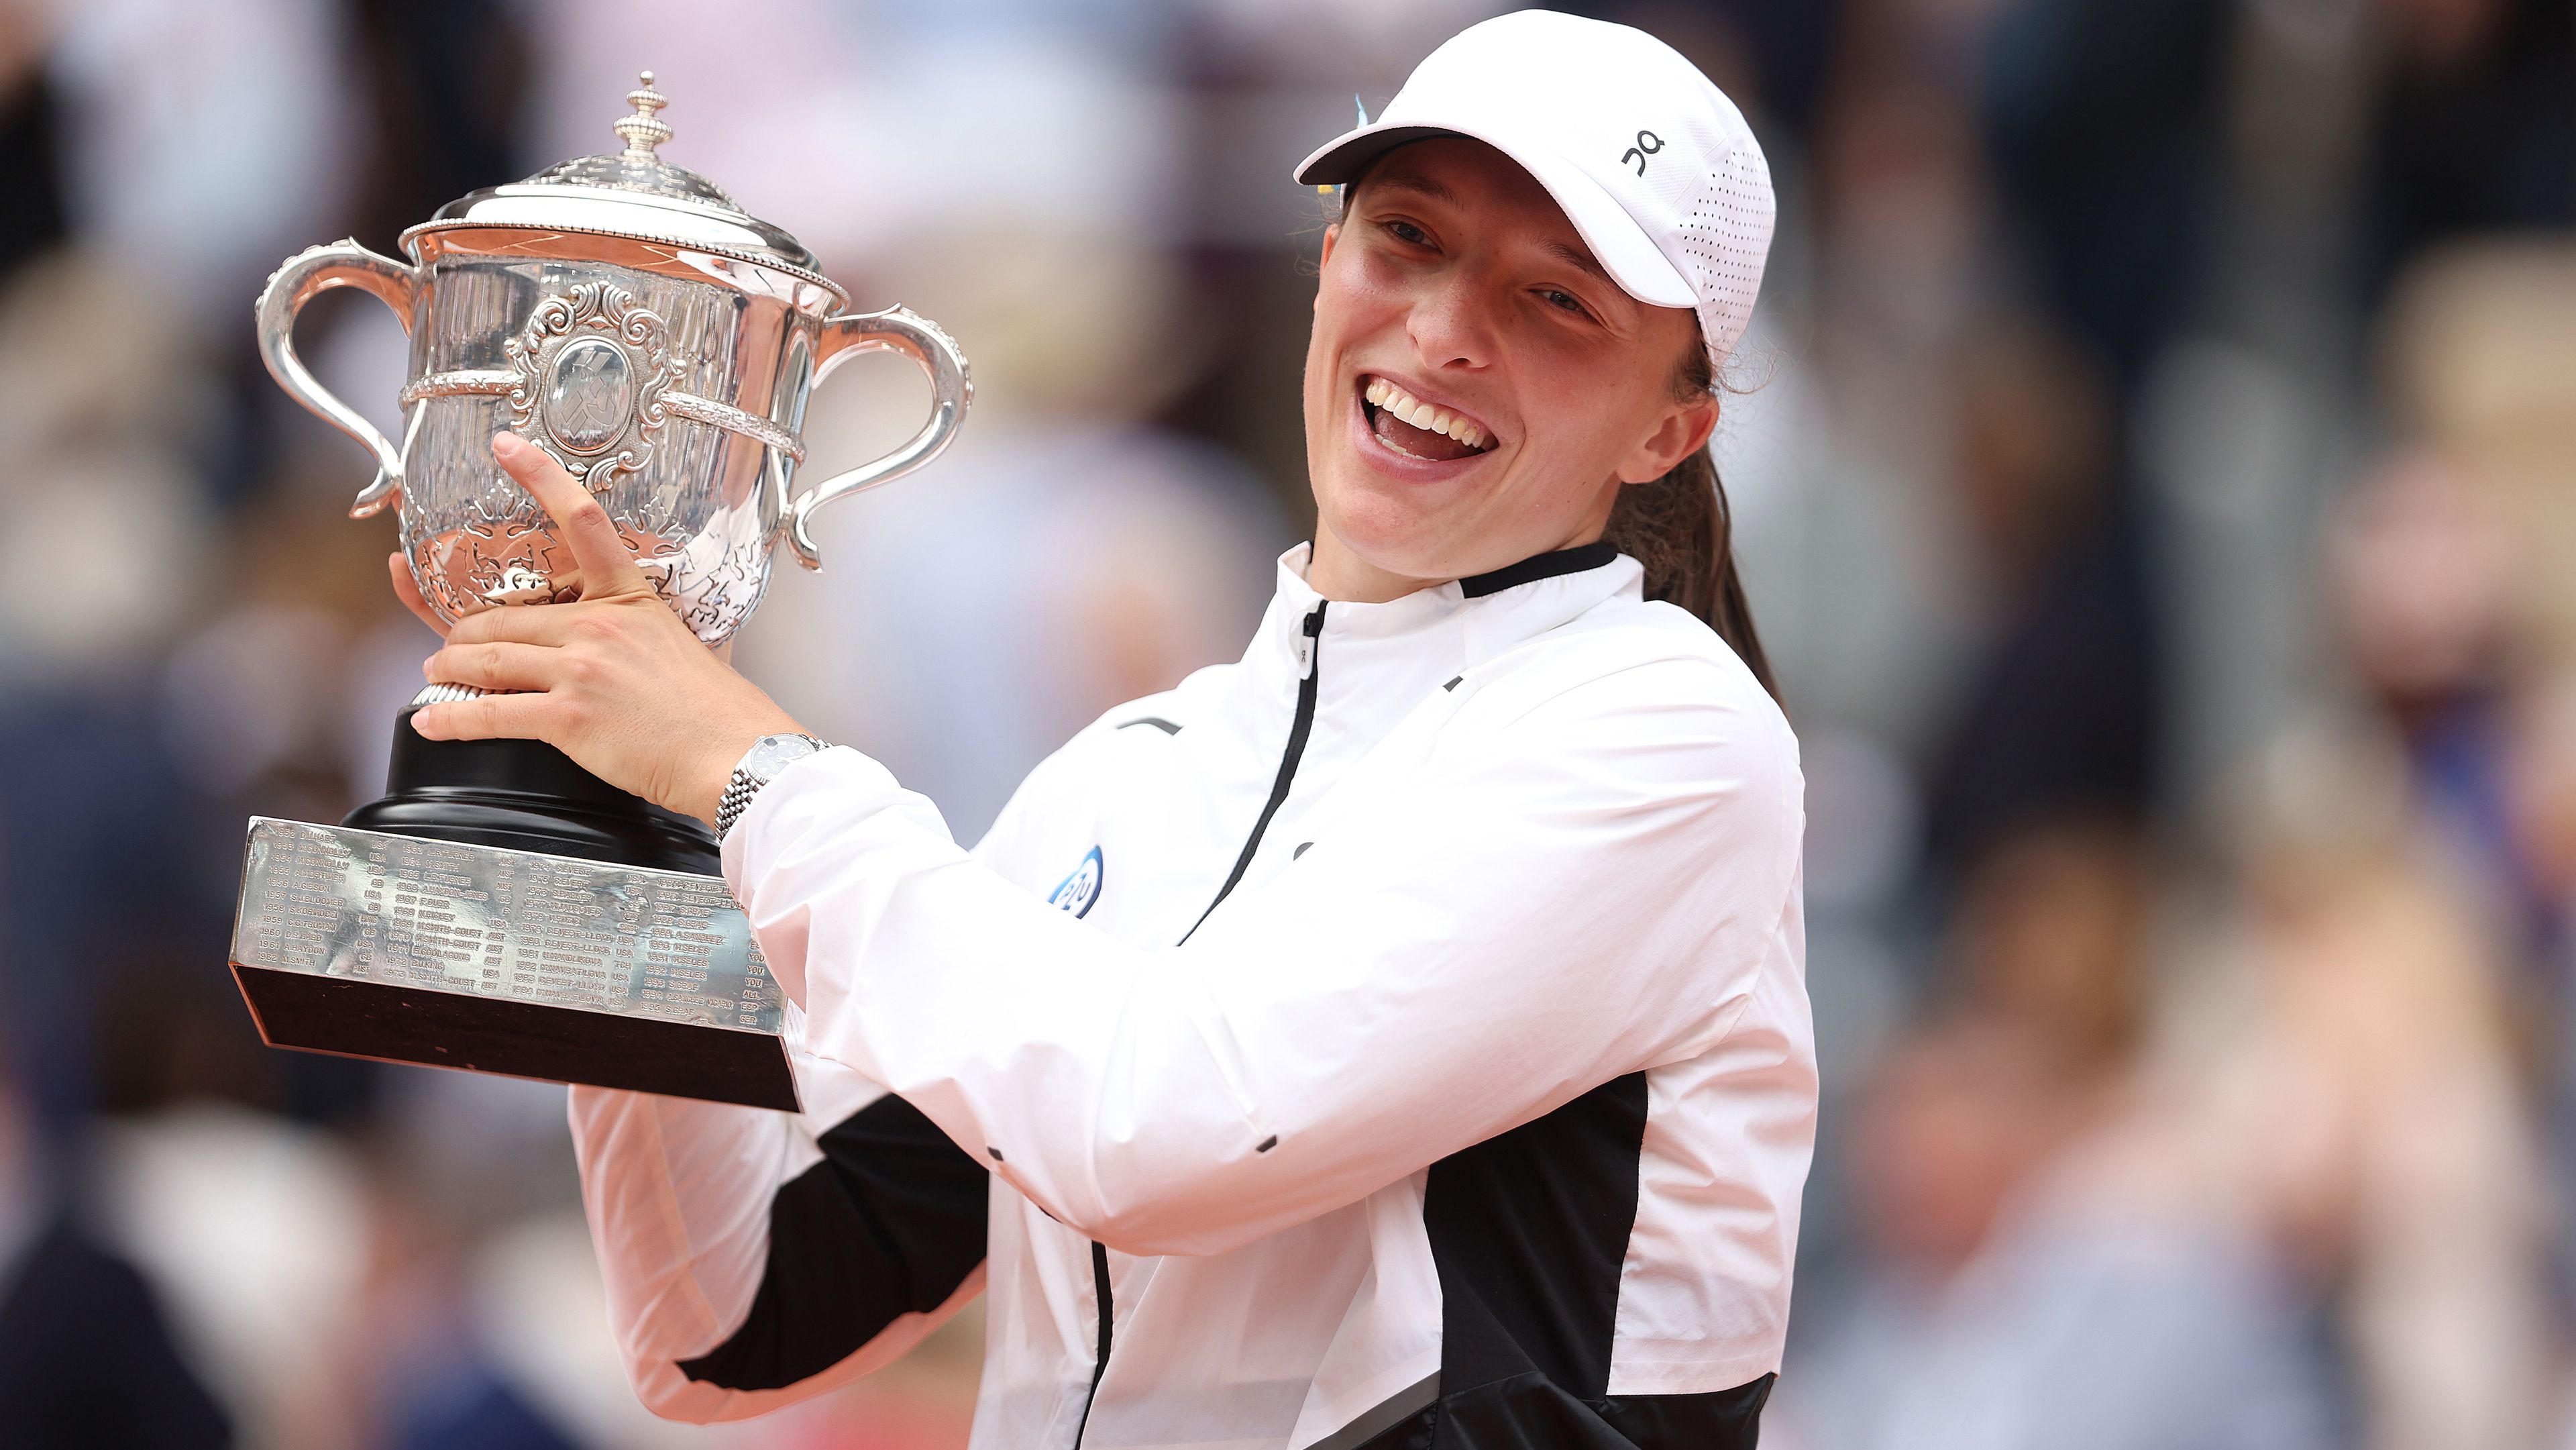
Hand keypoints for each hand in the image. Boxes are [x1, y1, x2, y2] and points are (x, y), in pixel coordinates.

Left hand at [404, 431, 809, 824]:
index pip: (580, 519)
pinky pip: (488, 712)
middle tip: (452, 647)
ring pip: (486, 659)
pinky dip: (450, 718)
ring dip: (448, 670)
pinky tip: (433, 720)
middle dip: (463, 635)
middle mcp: (598, 627)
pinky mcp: (568, 717)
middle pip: (502, 615)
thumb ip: (646, 631)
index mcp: (629, 598)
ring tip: (437, 677)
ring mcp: (581, 670)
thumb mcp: (682, 643)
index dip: (537, 475)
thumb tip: (639, 638)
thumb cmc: (717, 710)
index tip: (506, 446)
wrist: (737, 755)